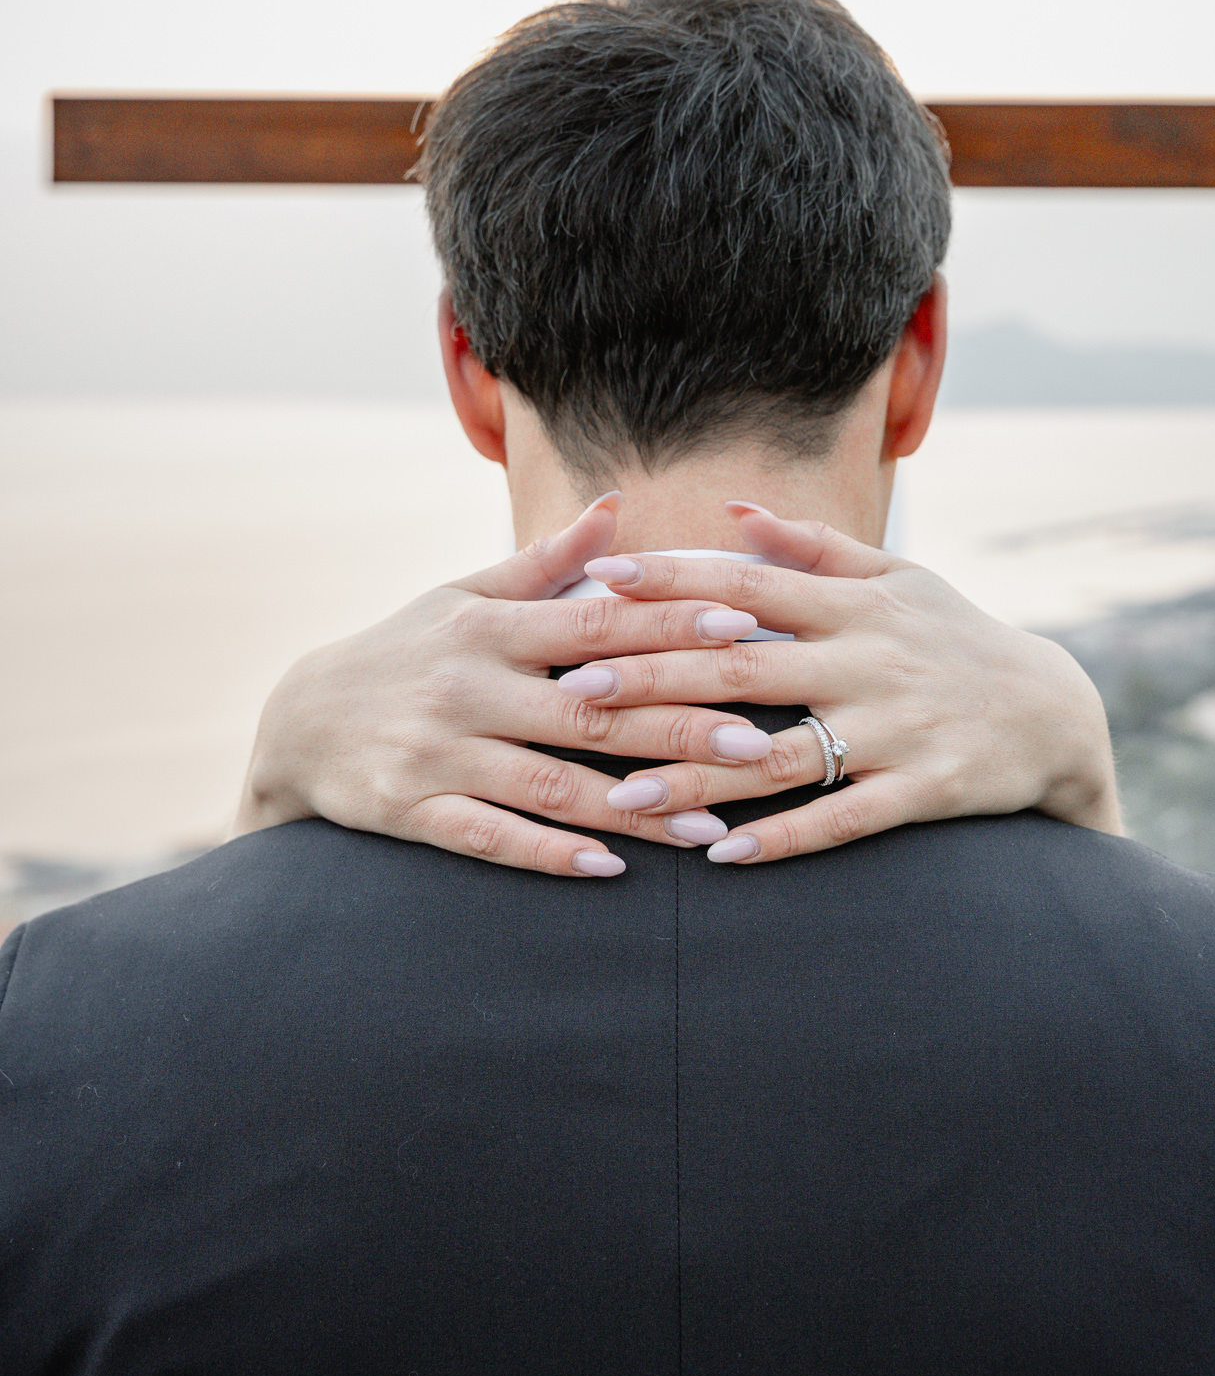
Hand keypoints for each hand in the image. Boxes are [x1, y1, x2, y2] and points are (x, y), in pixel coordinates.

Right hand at [235, 493, 783, 878]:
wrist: (297, 721)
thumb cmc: (406, 649)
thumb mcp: (464, 596)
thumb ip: (546, 563)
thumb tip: (618, 508)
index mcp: (488, 627)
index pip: (595, 622)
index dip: (670, 624)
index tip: (741, 628)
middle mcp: (465, 686)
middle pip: (589, 711)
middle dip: (677, 727)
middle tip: (756, 744)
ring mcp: (436, 752)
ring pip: (551, 785)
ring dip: (634, 808)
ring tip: (709, 824)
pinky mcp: (409, 810)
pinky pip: (489, 838)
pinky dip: (549, 854)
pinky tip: (610, 867)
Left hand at [564, 502, 1120, 863]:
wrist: (1054, 713)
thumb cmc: (955, 637)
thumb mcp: (898, 578)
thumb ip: (813, 547)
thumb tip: (734, 508)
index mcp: (855, 603)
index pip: (747, 583)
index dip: (672, 579)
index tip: (601, 580)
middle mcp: (869, 659)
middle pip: (744, 666)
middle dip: (655, 678)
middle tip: (577, 693)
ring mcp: (897, 727)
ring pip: (782, 755)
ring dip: (699, 778)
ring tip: (625, 797)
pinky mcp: (925, 789)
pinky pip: (844, 819)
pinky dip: (784, 838)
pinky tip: (722, 856)